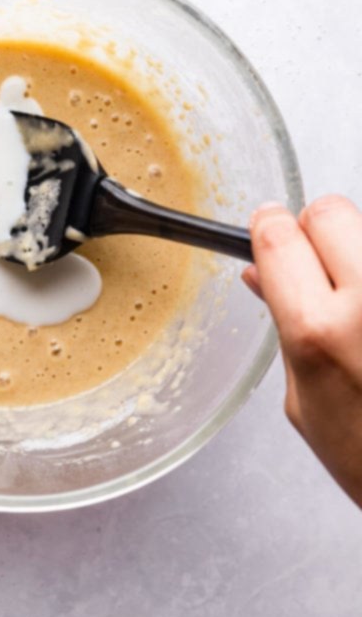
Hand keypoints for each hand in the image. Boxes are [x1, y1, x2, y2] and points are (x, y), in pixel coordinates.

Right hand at [243, 196, 361, 508]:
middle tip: (323, 268)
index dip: (268, 229)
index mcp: (318, 331)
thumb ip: (285, 329)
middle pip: (330, 211)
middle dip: (317, 231)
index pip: (279, 236)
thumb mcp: (305, 406)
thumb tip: (264, 276)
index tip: (269, 231)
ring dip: (360, 259)